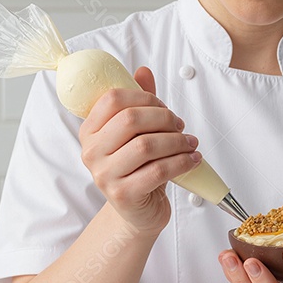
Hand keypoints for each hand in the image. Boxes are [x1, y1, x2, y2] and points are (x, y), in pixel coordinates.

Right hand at [79, 66, 201, 235]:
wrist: (138, 212)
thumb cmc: (138, 169)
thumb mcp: (136, 134)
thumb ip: (139, 103)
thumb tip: (143, 71)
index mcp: (90, 131)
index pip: (113, 99)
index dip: (145, 97)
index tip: (164, 108)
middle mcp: (92, 152)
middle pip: (131, 120)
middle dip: (164, 118)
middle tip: (180, 126)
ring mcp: (104, 175)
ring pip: (146, 145)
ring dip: (177, 141)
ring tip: (190, 143)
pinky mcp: (123, 195)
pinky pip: (158, 171)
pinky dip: (181, 162)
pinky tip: (192, 159)